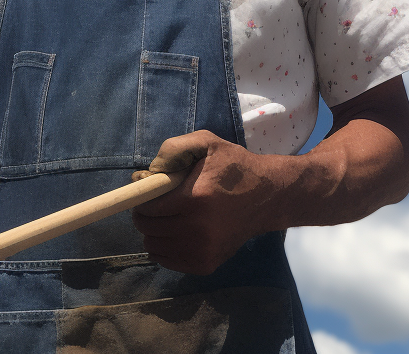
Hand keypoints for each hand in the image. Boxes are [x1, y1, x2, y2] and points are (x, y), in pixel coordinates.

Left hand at [131, 131, 282, 274]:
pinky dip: (165, 248)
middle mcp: (197, 230)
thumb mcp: (207, 143)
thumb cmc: (234, 167)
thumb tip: (148, 172)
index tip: (148, 193)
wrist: (266, 197)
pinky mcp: (206, 265)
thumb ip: (174, 148)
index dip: (142, 200)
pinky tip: (176, 233)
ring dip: (154, 232)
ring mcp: (202, 251)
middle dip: (146, 216)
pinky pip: (168, 261)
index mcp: (195, 198)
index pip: (148, 208)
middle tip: (156, 205)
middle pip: (149, 230)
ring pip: (155, 248)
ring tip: (167, 218)